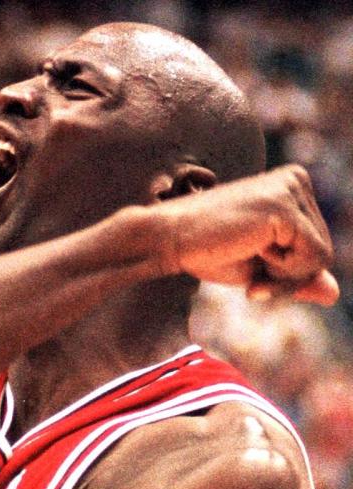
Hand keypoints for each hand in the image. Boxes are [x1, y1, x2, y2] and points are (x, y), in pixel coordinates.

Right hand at [156, 165, 338, 305]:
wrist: (168, 240)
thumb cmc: (205, 251)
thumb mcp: (258, 267)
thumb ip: (296, 276)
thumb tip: (334, 295)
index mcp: (292, 186)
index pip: (316, 244)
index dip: (288, 275)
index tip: (253, 282)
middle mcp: (297, 180)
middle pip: (324, 250)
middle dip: (287, 278)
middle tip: (251, 281)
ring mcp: (292, 190)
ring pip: (321, 256)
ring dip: (284, 277)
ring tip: (250, 264)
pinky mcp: (285, 208)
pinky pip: (312, 258)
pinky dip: (283, 274)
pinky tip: (252, 254)